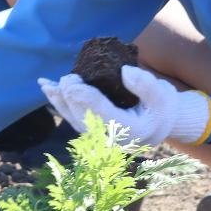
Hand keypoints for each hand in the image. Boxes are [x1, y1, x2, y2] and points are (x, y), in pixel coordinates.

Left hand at [37, 65, 210, 150]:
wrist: (159, 124)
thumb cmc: (161, 107)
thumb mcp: (163, 94)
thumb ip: (147, 85)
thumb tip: (125, 72)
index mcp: (130, 130)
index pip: (103, 114)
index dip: (86, 98)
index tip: (73, 84)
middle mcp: (111, 138)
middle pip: (84, 117)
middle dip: (71, 97)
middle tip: (68, 77)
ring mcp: (99, 137)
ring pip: (74, 118)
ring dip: (59, 101)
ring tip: (46, 84)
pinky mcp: (91, 130)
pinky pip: (72, 116)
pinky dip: (59, 103)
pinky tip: (48, 89)